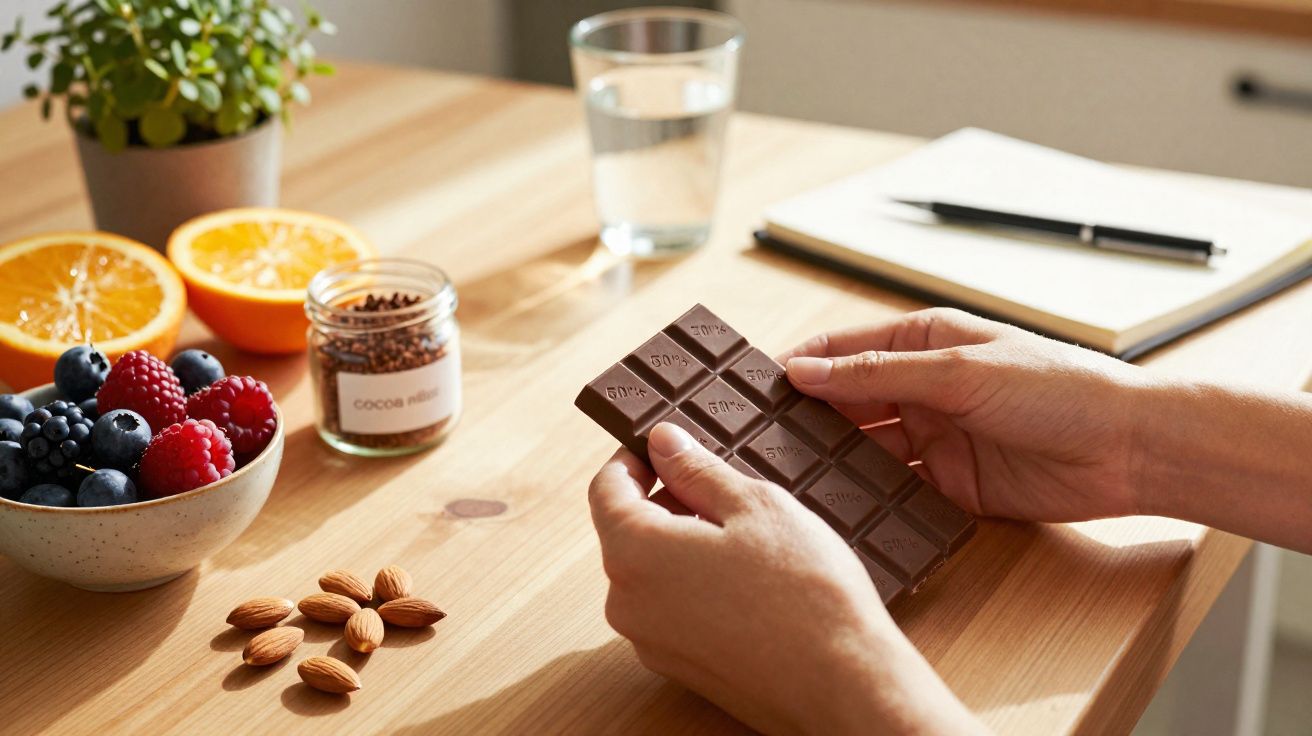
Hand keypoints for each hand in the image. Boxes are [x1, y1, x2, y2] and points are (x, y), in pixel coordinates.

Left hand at [589, 423, 984, 734]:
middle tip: (723, 490)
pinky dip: (695, 585)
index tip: (665, 448)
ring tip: (746, 538)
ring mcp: (650, 642)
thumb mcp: (755, 506)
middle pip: (626, 532)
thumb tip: (663, 442)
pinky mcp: (678, 668)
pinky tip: (748, 581)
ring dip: (683, 545)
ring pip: (651, 572)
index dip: (634, 459)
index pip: (606, 489)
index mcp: (634, 553)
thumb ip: (697, 470)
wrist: (845, 685)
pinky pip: (671, 609)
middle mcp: (627, 603)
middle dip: (665, 502)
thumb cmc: (806, 594)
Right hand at [781, 308, 1152, 521]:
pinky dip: (869, 498)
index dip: (800, 365)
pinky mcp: (951, 486)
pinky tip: (838, 506)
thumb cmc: (1061, 388)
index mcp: (925, 342)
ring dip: (833, 461)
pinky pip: (896, 491)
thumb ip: (879, 374)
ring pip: (866, 449)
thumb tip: (807, 370)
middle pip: (848, 403)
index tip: (753, 388)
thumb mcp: (961, 372)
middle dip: (807, 418)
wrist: (1130, 450)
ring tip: (788, 475)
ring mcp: (936, 439)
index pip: (844, 350)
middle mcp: (924, 389)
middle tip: (759, 439)